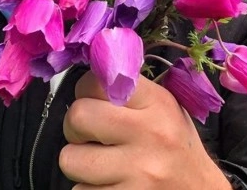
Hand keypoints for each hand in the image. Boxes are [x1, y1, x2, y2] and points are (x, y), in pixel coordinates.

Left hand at [60, 71, 231, 188]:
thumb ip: (129, 90)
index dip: (85, 92)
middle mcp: (149, 134)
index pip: (96, 81)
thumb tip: (91, 68)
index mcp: (157, 103)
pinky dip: (89, 188)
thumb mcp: (165, 109)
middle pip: (78, 116)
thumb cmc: (176, 149)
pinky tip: (111, 183)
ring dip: (79, 163)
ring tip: (102, 163)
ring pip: (70, 159)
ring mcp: (138, 171)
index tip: (94, 102)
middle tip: (90, 136)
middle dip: (75, 128)